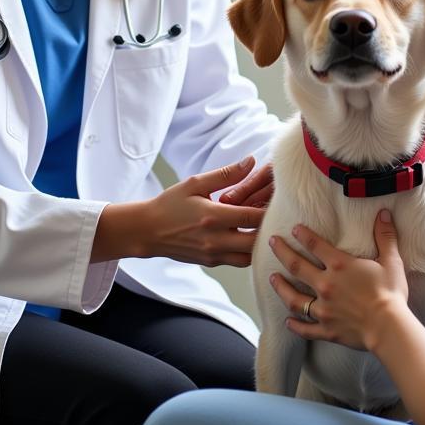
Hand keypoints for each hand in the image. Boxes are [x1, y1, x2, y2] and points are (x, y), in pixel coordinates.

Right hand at [142, 157, 266, 266]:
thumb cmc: (170, 204)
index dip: (269, 208)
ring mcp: (214, 254)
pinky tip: (249, 236)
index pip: (252, 217)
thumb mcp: (195, 183)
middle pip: (256, 240)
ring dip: (260, 243)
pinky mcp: (211, 262)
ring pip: (250, 256)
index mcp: (213, 217)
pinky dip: (248, 251)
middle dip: (269, 228)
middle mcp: (215, 240)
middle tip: (276, 215)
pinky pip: (238, 261)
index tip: (277, 199)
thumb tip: (251, 161)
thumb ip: (226, 174)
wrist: (147, 231)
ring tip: (263, 227)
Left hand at [268, 210, 408, 350]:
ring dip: (281, 287)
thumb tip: (383, 213)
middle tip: (271, 243)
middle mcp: (326, 284)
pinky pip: (306, 328)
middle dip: (282, 252)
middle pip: (297, 266)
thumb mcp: (390, 260)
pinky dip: (295, 325)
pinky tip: (287, 321)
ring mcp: (323, 308)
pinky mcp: (326, 329)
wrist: (388, 327)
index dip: (303, 234)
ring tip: (272, 279)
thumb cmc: (390, 293)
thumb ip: (385, 236)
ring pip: (294, 297)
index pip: (315, 245)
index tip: (293, 228)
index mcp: (339, 265)